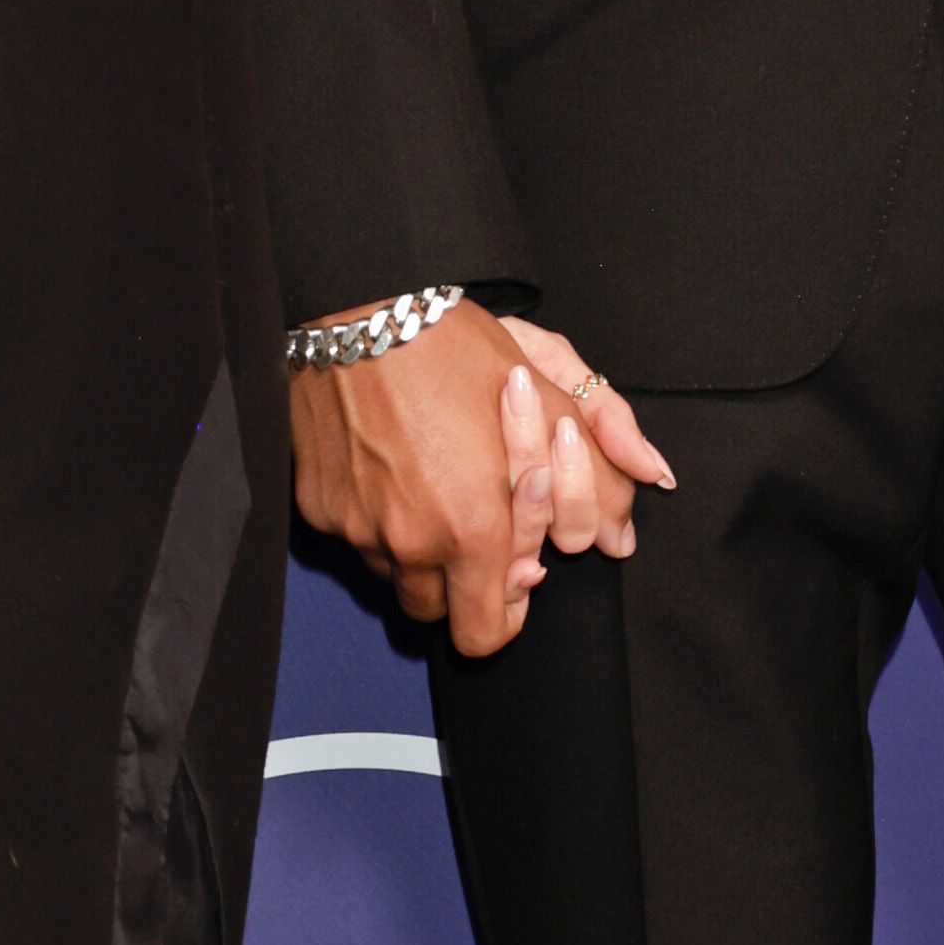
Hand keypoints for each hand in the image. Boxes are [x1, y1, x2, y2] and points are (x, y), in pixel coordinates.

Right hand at [286, 298, 674, 655]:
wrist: (358, 310)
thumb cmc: (456, 347)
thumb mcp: (547, 394)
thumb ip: (599, 471)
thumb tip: (623, 537)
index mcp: (475, 527)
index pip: (488, 635)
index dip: (506, 611)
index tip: (514, 574)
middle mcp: (412, 543)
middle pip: (440, 615)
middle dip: (462, 585)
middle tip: (475, 529)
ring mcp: (359, 530)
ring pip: (396, 578)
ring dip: (420, 551)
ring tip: (432, 485)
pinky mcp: (320, 511)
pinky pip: (358, 541)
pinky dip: (377, 521)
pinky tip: (389, 465)